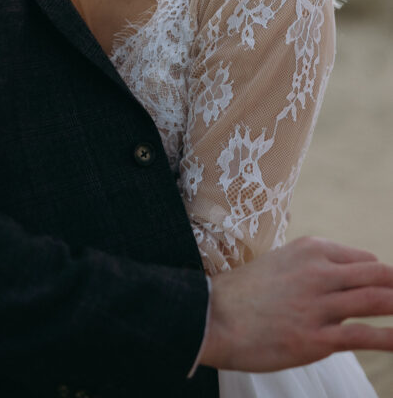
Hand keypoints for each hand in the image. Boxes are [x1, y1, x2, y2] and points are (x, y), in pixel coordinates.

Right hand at [200, 236, 392, 370]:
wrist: (212, 317)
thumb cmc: (244, 292)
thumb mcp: (280, 262)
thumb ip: (311, 266)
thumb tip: (342, 276)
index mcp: (310, 249)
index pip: (364, 259)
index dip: (381, 276)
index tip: (389, 288)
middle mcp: (319, 272)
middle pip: (378, 274)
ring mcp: (319, 305)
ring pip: (376, 300)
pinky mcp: (317, 338)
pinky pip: (364, 336)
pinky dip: (390, 337)